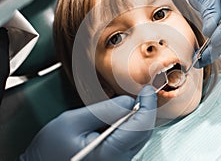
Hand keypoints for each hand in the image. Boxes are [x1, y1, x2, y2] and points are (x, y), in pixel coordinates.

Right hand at [20, 85, 156, 160]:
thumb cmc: (51, 148)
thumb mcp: (72, 121)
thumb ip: (102, 111)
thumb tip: (128, 101)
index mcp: (108, 152)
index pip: (140, 126)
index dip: (147, 105)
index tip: (147, 91)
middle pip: (144, 132)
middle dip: (145, 110)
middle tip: (142, 94)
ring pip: (140, 137)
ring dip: (139, 118)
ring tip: (131, 104)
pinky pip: (131, 142)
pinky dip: (132, 127)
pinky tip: (123, 118)